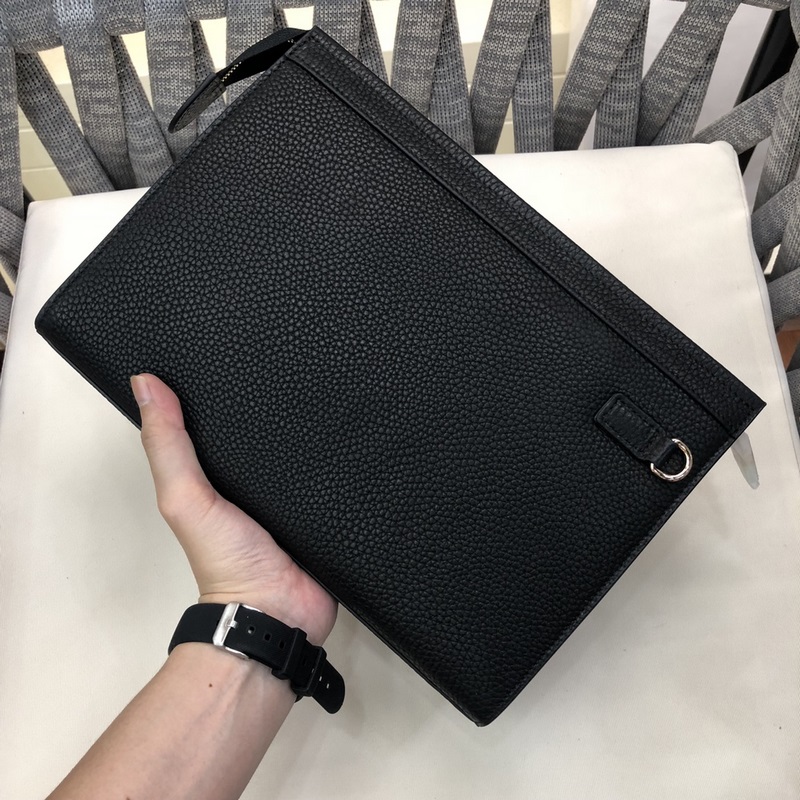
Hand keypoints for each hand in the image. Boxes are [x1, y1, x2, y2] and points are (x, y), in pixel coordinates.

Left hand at [131, 373, 336, 644]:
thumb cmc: (227, 562)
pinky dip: (341, 456)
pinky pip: (334, 474)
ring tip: (329, 381)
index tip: (229, 349)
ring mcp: (292, 497)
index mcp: (217, 477)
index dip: (217, 388)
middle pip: (265, 434)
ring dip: (312, 428)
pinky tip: (353, 428)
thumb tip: (144, 383)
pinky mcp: (326, 508)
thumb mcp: (185, 498)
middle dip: (275, 403)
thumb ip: (168, 447)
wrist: (278, 612)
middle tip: (292, 359)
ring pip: (303, 451)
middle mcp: (255, 484)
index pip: (216, 423)